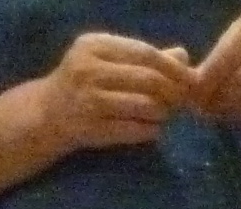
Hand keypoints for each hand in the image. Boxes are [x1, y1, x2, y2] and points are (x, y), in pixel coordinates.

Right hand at [36, 33, 195, 150]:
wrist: (48, 113)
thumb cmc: (85, 83)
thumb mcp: (108, 61)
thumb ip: (143, 57)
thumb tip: (183, 55)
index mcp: (94, 46)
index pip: (144, 53)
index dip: (173, 67)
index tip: (193, 79)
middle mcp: (89, 70)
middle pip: (148, 79)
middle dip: (173, 91)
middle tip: (182, 101)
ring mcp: (90, 101)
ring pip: (146, 106)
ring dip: (164, 112)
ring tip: (164, 114)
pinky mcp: (93, 129)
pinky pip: (137, 130)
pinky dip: (152, 130)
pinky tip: (152, 129)